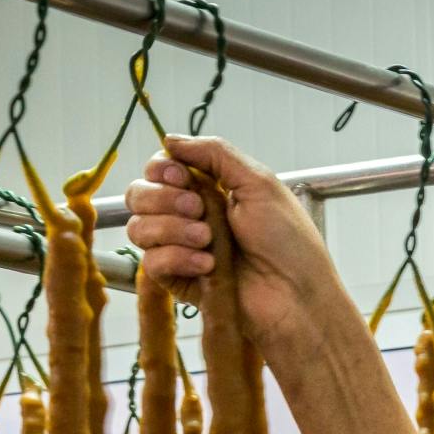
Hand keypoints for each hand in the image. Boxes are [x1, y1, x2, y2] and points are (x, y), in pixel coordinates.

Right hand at [123, 134, 347, 353]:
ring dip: (172, 229)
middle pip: (139, 194)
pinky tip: (207, 265)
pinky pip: (151, 262)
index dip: (161, 169)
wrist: (295, 294)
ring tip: (209, 240)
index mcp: (207, 189)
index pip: (159, 170)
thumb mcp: (258, 183)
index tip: (180, 177)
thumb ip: (215, 153)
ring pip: (139, 227)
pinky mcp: (178, 281)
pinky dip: (176, 258)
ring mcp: (180, 249)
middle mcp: (189, 217)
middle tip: (199, 209)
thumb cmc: (288, 241)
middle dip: (164, 198)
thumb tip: (169, 139)